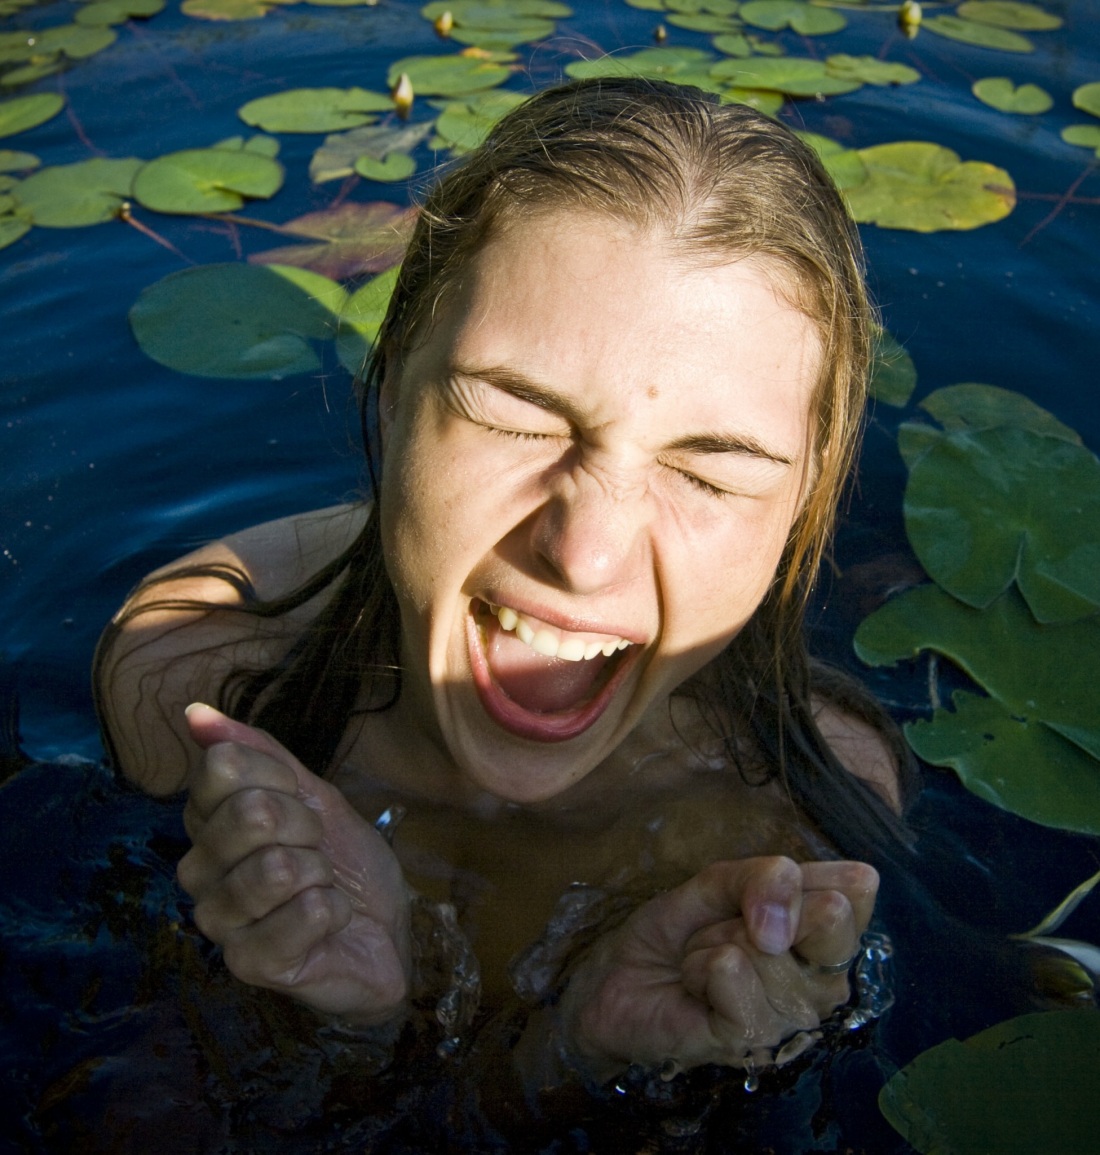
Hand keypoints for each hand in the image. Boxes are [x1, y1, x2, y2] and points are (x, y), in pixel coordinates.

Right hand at [176, 703, 410, 1025]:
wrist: (383, 930)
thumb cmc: (343, 862)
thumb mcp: (314, 795)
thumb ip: (260, 753)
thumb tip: (196, 713)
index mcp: (208, 823)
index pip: (222, 767)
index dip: (281, 778)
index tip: (301, 802)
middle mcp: (199, 871)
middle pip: (251, 812)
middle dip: (307, 826)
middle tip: (316, 849)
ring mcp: (219, 920)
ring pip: (277, 867)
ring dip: (321, 872)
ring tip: (321, 886)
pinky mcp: (248, 964)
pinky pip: (305, 912)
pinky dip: (334, 910)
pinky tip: (328, 921)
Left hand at [557, 856, 877, 1080]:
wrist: (618, 978)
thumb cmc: (678, 931)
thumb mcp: (719, 882)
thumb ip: (765, 878)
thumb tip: (804, 911)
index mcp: (827, 937)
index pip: (855, 890)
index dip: (798, 878)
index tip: (756, 892)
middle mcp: (824, 982)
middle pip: (828, 917)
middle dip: (757, 905)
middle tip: (725, 926)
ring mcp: (793, 1018)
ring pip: (769, 946)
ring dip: (715, 940)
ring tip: (702, 959)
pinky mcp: (752, 1042)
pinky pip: (733, 973)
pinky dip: (700, 965)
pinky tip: (695, 985)